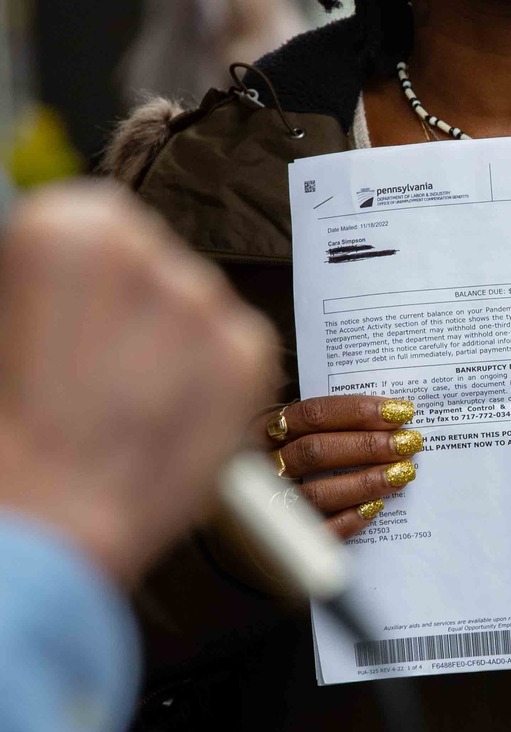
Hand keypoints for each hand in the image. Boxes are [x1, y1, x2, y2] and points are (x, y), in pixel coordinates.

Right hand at [0, 182, 277, 585]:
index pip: (94, 218)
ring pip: (194, 306)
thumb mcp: (3, 331)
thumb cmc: (11, 436)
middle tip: (92, 366)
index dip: (82, 274)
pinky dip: (212, 378)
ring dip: (172, 341)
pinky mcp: (251, 353)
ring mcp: (207, 303)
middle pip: (151, 260)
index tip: (66, 306)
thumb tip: (61, 276)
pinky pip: (234, 348)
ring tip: (125, 402)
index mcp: (72, 231)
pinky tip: (167, 418)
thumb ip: (44, 285)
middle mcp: (150, 254)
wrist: (50, 526)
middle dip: (131, 304)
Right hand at [264, 395, 421, 538]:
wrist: (246, 526)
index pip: (314, 414)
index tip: (400, 411)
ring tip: (402, 474)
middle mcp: (260, 467)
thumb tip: (390, 416)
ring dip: (364, 482)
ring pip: (316, 493)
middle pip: (315, 451)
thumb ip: (330, 425)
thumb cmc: (286, 461)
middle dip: (367, 446)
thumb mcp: (294, 434)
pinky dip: (346, 520)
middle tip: (407, 443)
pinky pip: (314, 533)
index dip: (358, 411)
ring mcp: (266, 508)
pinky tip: (375, 508)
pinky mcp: (276, 546)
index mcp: (264, 431)